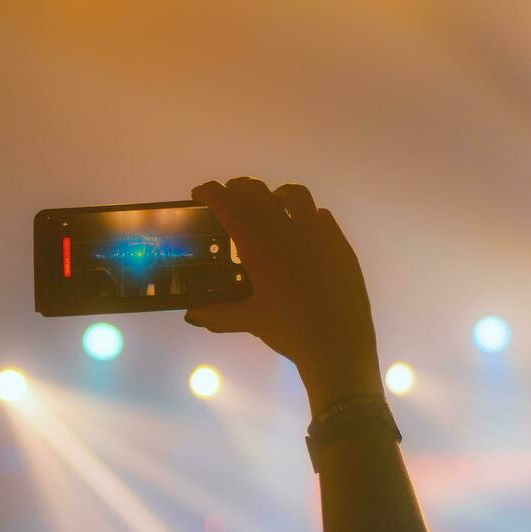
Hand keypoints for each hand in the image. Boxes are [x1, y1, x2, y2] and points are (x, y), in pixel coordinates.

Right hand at [184, 178, 382, 413]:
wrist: (339, 342)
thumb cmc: (289, 330)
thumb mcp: (250, 321)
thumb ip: (218, 314)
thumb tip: (192, 315)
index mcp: (258, 245)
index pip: (229, 205)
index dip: (211, 193)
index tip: (200, 192)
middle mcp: (286, 230)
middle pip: (257, 192)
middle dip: (238, 189)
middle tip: (229, 196)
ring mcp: (316, 232)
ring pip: (294, 194)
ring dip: (275, 193)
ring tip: (269, 203)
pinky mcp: (338, 242)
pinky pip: (319, 215)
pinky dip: (304, 214)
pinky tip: (302, 230)